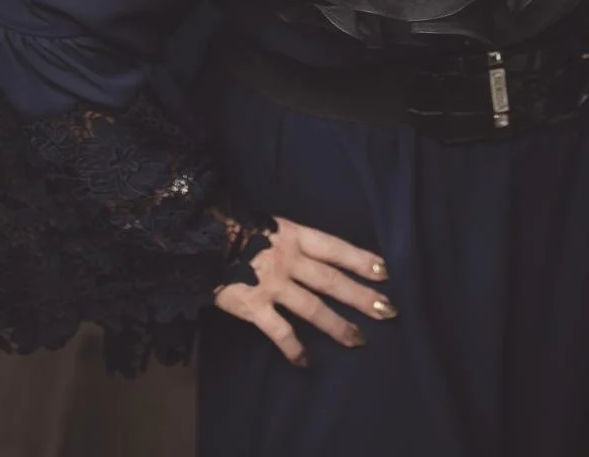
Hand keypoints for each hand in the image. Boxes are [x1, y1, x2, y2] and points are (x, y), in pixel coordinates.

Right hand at [214, 216, 395, 365]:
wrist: (200, 238)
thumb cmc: (236, 230)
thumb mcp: (271, 226)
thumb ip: (294, 243)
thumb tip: (319, 258)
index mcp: (294, 236)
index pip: (335, 248)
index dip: (361, 259)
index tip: (385, 271)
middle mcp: (289, 260)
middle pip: (332, 280)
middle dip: (361, 296)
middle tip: (387, 310)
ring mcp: (273, 284)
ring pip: (313, 308)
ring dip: (338, 326)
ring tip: (359, 340)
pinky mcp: (254, 307)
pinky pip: (280, 331)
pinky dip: (294, 348)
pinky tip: (306, 362)